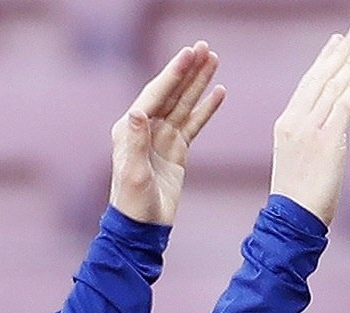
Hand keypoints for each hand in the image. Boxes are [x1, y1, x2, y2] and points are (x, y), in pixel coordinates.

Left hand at [109, 42, 225, 225]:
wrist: (142, 228)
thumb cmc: (132, 202)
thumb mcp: (132, 173)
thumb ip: (134, 141)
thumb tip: (137, 111)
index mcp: (130, 128)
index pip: (155, 94)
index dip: (173, 73)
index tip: (189, 54)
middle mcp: (145, 127)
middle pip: (170, 92)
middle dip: (187, 70)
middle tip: (204, 47)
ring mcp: (162, 137)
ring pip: (184, 103)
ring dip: (199, 82)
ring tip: (214, 59)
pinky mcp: (176, 149)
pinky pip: (194, 123)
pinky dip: (206, 107)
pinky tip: (219, 91)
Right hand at [270, 27, 349, 227]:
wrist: (292, 218)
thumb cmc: (297, 195)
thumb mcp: (297, 157)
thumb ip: (310, 135)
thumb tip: (331, 124)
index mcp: (286, 122)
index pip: (308, 83)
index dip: (324, 60)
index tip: (336, 42)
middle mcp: (296, 120)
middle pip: (321, 77)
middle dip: (340, 52)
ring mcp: (311, 129)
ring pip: (334, 86)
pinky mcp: (329, 141)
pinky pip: (344, 105)